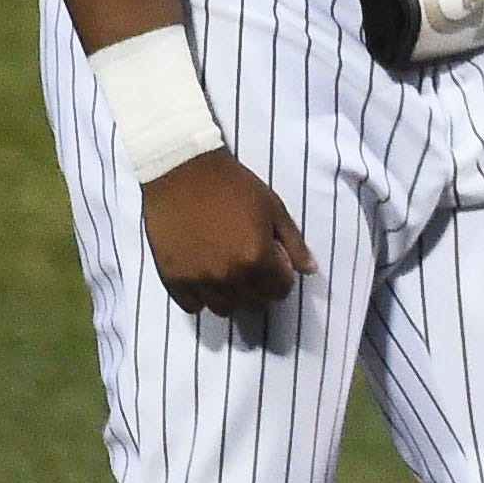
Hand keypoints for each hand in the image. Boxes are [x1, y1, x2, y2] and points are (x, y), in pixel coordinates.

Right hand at [141, 149, 315, 313]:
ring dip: (233, 297)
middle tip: (254, 270)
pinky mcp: (173, 279)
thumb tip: (310, 270)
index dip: (282, 279)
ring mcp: (199, 279)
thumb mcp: (274, 209)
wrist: (183, 173)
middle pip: (253, 302)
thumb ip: (294, 243)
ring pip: (224, 309)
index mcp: (257, 257)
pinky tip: (206, 279)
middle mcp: (229, 275)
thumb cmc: (234, 186)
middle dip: (260, 289)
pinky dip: (202, 298)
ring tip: (231, 275)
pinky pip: (192, 307)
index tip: (276, 268)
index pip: (279, 290)